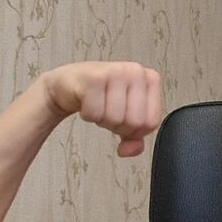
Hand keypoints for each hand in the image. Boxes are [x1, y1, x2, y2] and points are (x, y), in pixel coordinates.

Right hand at [41, 62, 161, 156]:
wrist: (71, 81)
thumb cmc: (102, 95)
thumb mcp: (125, 117)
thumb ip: (135, 138)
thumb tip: (130, 150)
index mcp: (151, 79)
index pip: (151, 123)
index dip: (135, 131)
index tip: (124, 119)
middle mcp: (136, 71)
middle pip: (134, 122)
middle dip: (118, 126)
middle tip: (108, 112)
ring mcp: (116, 71)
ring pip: (115, 119)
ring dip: (102, 120)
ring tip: (98, 106)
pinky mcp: (94, 77)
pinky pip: (95, 113)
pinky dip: (88, 115)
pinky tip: (87, 102)